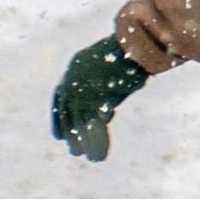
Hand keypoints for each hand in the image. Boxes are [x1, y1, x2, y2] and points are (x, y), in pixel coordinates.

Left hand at [51, 35, 153, 160]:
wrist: (141, 40)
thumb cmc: (133, 52)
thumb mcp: (114, 70)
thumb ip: (106, 90)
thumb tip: (105, 112)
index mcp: (76, 66)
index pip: (60, 97)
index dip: (59, 118)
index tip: (58, 136)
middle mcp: (74, 77)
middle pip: (67, 112)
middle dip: (70, 133)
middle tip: (74, 151)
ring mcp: (83, 87)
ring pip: (79, 122)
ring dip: (83, 142)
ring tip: (89, 158)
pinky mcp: (96, 96)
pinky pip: (94, 125)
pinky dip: (97, 142)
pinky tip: (99, 156)